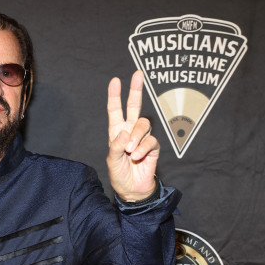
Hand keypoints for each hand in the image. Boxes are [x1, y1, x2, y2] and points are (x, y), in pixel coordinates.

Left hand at [106, 70, 159, 201]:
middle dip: (135, 90)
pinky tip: (137, 156)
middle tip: (137, 74)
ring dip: (137, 136)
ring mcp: (142, 138)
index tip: (115, 81)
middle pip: (134, 107)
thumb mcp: (112, 161)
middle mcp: (130, 131)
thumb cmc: (119, 174)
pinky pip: (151, 140)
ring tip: (130, 151)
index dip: (115, 96)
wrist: (132, 190)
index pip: (115, 110)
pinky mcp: (153, 147)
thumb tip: (125, 133)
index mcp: (117, 132)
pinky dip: (143, 148)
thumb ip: (116, 146)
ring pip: (143, 124)